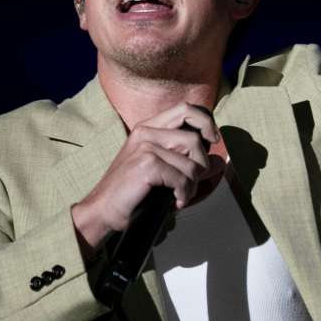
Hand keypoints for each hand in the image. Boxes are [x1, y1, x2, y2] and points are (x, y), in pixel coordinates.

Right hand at [71, 102, 226, 254]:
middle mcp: (146, 132)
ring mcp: (145, 147)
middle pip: (194, 139)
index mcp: (148, 128)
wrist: (102, 210)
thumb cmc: (131, 192)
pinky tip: (175, 202)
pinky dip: (184, 194)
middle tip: (193, 182)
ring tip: (181, 195)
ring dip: (192, 185)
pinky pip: (182, 179)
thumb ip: (184, 158)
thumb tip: (218, 159)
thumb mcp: (158, 168)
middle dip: (201, 164)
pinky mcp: (146, 164)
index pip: (186, 109)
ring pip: (191, 163)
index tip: (213, 140)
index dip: (206, 121)